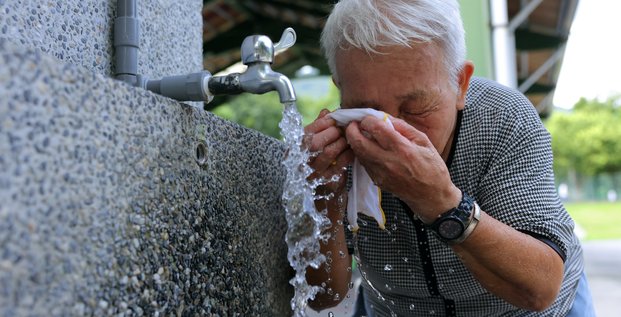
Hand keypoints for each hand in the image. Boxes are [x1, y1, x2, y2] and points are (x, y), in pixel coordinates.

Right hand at [304, 109, 354, 196]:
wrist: (320, 185)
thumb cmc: (317, 155)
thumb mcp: (314, 139)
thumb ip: (319, 125)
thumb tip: (326, 113)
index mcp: (297, 147)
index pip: (307, 132)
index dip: (322, 123)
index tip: (333, 119)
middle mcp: (303, 160)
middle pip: (316, 143)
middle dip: (332, 133)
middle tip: (341, 130)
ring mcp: (314, 171)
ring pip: (328, 153)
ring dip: (341, 143)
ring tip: (346, 139)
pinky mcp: (327, 180)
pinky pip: (340, 164)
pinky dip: (347, 154)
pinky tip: (350, 150)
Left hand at [344, 115, 460, 221]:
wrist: (431, 196)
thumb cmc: (432, 167)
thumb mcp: (423, 141)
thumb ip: (403, 127)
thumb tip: (385, 117)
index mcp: (402, 149)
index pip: (376, 129)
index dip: (368, 120)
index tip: (368, 117)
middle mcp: (388, 161)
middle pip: (359, 142)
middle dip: (352, 129)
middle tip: (354, 123)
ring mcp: (381, 173)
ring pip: (358, 153)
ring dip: (355, 141)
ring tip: (360, 134)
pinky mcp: (377, 180)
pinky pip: (364, 163)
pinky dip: (362, 153)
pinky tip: (369, 148)